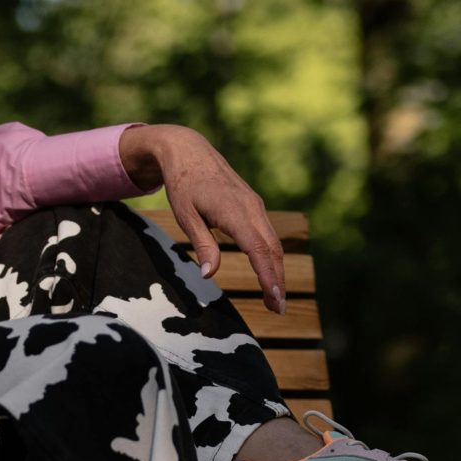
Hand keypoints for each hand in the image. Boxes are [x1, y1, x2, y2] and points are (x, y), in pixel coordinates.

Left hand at [118, 123, 287, 310]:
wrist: (189, 150)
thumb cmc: (183, 184)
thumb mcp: (185, 215)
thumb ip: (202, 244)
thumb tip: (211, 275)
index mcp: (234, 211)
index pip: (258, 250)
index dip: (268, 276)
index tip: (274, 299)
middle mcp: (252, 208)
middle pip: (272, 250)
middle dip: (277, 281)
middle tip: (278, 310)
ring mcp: (255, 205)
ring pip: (273, 243)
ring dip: (277, 271)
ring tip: (275, 298)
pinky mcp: (254, 206)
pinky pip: (268, 234)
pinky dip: (272, 256)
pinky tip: (269, 273)